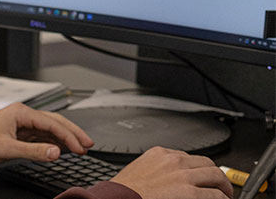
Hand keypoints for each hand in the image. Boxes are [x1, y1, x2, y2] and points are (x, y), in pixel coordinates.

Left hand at [0, 102, 93, 167]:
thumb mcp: (7, 149)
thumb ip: (33, 151)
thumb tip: (56, 152)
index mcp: (20, 112)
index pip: (52, 123)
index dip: (69, 136)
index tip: (81, 147)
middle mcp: (21, 115)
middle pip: (54, 122)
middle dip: (72, 133)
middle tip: (87, 144)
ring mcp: (20, 124)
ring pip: (48, 129)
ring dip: (63, 138)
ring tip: (79, 148)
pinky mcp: (17, 134)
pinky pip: (40, 137)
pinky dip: (51, 143)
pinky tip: (60, 149)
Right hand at [110, 147, 232, 198]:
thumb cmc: (124, 192)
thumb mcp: (139, 172)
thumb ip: (156, 170)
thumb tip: (168, 180)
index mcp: (160, 154)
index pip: (188, 157)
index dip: (197, 169)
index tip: (199, 178)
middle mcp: (173, 161)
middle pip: (206, 163)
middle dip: (215, 176)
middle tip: (219, 187)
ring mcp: (183, 176)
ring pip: (216, 175)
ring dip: (223, 187)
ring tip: (224, 196)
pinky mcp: (189, 193)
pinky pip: (216, 195)